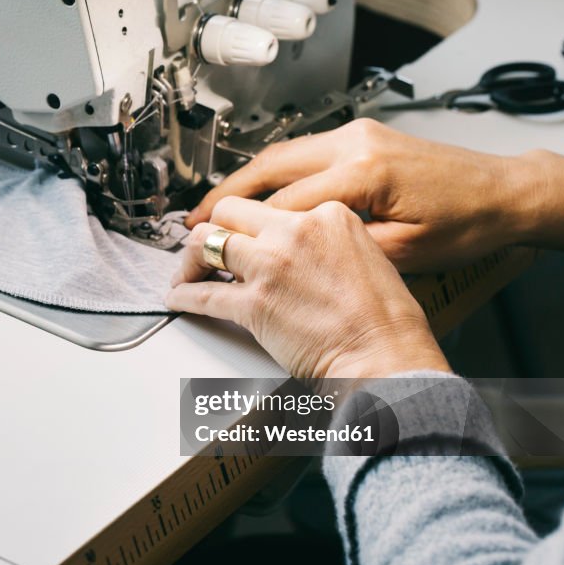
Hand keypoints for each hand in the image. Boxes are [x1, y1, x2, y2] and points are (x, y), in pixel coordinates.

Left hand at [167, 197, 449, 380]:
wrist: (384, 358)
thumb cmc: (384, 321)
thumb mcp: (365, 255)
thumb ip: (324, 242)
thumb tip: (294, 250)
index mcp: (327, 215)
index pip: (271, 206)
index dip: (250, 224)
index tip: (242, 235)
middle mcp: (295, 232)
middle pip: (230, 212)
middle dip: (212, 229)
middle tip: (205, 248)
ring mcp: (271, 265)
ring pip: (207, 242)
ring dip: (191, 260)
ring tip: (187, 273)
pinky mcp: (253, 303)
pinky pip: (203, 293)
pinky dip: (184, 296)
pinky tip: (179, 298)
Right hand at [185, 119, 560, 272]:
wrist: (503, 194)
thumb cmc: (465, 225)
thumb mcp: (403, 252)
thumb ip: (341, 250)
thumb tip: (289, 259)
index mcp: (362, 174)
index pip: (281, 203)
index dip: (241, 230)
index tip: (210, 249)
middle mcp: (353, 145)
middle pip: (268, 168)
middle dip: (225, 197)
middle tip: (191, 223)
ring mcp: (356, 135)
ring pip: (280, 154)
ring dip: (243, 181)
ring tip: (213, 209)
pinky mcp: (361, 137)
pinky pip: (301, 152)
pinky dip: (271, 173)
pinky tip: (256, 194)